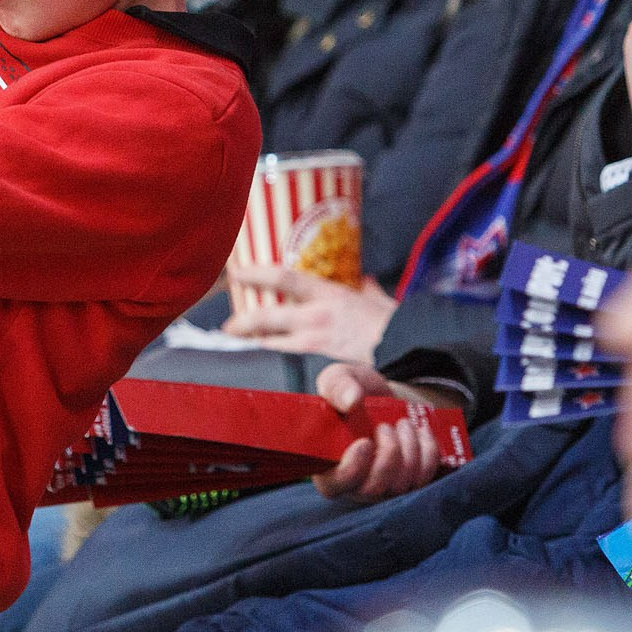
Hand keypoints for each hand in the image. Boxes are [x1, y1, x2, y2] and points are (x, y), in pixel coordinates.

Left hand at [219, 266, 396, 365]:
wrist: (405, 347)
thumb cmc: (393, 321)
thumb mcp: (377, 298)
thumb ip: (367, 289)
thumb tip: (365, 280)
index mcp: (328, 293)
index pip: (284, 278)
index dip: (256, 274)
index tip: (236, 272)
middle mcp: (317, 315)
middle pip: (269, 316)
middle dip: (243, 320)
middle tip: (226, 323)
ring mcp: (317, 339)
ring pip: (274, 340)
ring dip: (252, 340)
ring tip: (235, 339)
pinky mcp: (322, 359)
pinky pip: (290, 354)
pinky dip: (275, 352)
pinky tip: (264, 353)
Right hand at [311, 363, 442, 498]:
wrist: (384, 396)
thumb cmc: (355, 391)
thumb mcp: (341, 378)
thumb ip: (338, 385)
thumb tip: (352, 400)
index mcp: (327, 463)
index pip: (334, 486)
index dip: (351, 470)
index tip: (365, 442)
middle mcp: (353, 483)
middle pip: (371, 490)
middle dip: (387, 454)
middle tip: (386, 426)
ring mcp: (383, 487)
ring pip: (400, 486)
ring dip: (408, 449)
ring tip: (404, 423)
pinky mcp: (407, 483)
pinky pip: (422, 479)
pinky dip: (427, 452)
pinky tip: (421, 431)